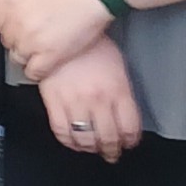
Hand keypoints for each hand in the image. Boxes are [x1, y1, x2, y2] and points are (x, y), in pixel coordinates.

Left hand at [0, 0, 111, 80]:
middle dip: (18, 38)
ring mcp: (33, 42)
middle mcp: (18, 24)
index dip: (9, 24)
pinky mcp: (51, 55)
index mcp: (11, 4)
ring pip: (18, 57)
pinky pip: (34, 72)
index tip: (18, 24)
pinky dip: (37, 71)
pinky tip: (46, 63)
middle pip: (8, 41)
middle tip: (34, 34)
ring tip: (41, 47)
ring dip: (28, 54)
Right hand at [36, 38, 142, 159]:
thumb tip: (124, 113)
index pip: (129, 127)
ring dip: (92, 149)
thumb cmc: (91, 44)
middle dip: (113, 150)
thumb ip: (122, 91)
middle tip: (113, 153)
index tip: (129, 142)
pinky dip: (69, 143)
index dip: (131, 140)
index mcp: (118, 90)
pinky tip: (74, 143)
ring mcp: (75, 102)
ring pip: (86, 139)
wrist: (62, 31)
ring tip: (94, 149)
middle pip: (109, 138)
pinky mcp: (54, 102)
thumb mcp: (118, 64)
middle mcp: (98, 100)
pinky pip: (62, 132)